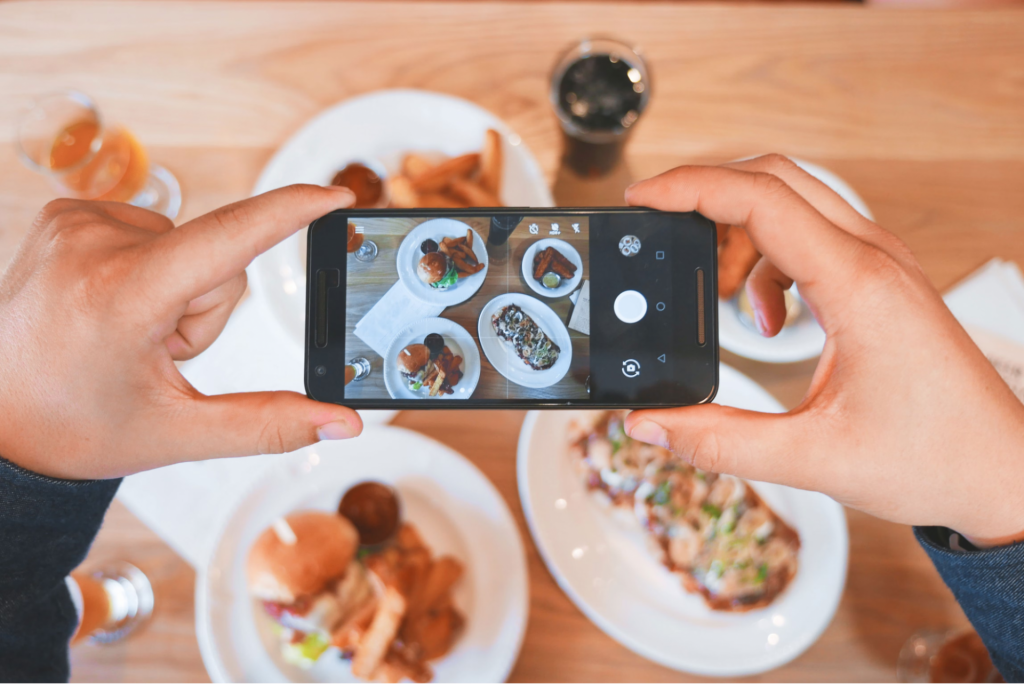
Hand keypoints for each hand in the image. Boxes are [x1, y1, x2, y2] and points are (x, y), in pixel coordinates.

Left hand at [0, 185, 361, 479]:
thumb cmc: (74, 427)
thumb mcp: (177, 433)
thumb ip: (270, 424)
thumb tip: (342, 424)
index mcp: (122, 296)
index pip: (229, 238)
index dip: (292, 212)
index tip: (337, 195)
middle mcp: (93, 243)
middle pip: (216, 258)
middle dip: (206, 308)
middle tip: (156, 352)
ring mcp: (74, 222)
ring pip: (187, 245)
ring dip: (177, 291)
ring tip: (127, 332)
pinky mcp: (67, 214)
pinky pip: (152, 232)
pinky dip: (149, 270)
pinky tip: (112, 306)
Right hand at [624, 155, 1023, 543]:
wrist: (1002, 472)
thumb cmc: (934, 458)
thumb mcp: (812, 457)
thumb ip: (719, 442)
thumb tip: (651, 423)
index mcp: (857, 286)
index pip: (761, 199)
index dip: (690, 188)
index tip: (642, 198)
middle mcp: (873, 259)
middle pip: (775, 179)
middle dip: (707, 195)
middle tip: (661, 227)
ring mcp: (881, 265)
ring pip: (793, 203)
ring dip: (739, 232)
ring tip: (717, 294)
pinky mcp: (880, 281)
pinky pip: (810, 237)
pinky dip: (769, 263)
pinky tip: (769, 318)